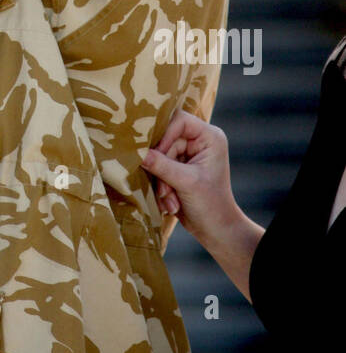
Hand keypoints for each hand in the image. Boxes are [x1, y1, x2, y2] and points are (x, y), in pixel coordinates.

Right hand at [142, 111, 235, 242]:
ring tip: (170, 200)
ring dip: (161, 181)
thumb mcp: (186, 183)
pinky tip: (170, 203)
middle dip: (162, 167)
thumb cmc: (211, 205)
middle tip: (166, 189)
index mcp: (209, 137)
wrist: (216, 231)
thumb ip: (161, 165)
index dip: (164, 136)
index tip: (155, 155)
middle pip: (165, 140)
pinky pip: (159, 168)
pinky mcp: (178, 167)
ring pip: (159, 156)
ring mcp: (187, 154)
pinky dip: (161, 186)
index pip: (179, 121)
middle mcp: (199, 141)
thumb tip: (137, 152)